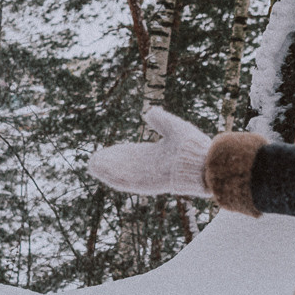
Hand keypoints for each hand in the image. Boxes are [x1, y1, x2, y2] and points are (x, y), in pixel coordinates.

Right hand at [87, 108, 213, 197]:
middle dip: (109, 163)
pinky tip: (102, 171)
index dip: (118, 154)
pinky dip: (114, 176)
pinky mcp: (148, 183)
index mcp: (156, 156)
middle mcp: (150, 168)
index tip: (105, 152)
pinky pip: (127, 181)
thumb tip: (148, 111)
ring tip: (92, 165)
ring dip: (107, 171)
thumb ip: (161, 120)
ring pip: (123, 175)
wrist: (203, 163)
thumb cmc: (193, 146)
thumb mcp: (174, 127)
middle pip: (124, 166)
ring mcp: (149, 176)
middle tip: (93, 161)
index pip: (132, 156)